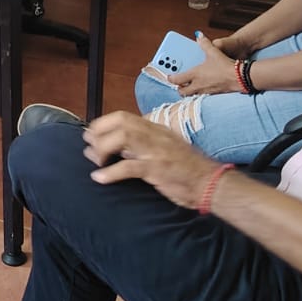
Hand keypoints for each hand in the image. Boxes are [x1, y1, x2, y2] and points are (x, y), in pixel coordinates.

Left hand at [80, 111, 219, 204]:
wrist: (212, 183)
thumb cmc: (188, 170)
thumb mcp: (165, 150)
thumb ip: (143, 146)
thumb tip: (115, 149)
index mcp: (156, 130)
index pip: (123, 117)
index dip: (103, 124)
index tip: (92, 136)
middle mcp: (155, 135)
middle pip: (120, 123)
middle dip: (99, 133)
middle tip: (90, 149)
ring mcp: (156, 150)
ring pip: (122, 138)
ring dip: (103, 150)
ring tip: (96, 163)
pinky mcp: (157, 168)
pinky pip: (128, 167)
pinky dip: (110, 173)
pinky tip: (100, 178)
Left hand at [166, 35, 243, 96]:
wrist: (239, 78)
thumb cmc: (225, 66)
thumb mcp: (214, 52)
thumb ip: (205, 44)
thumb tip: (199, 36)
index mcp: (195, 75)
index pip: (177, 79)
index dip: (171, 78)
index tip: (169, 76)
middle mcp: (198, 85)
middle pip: (182, 91)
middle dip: (179, 88)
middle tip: (178, 83)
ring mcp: (205, 92)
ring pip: (191, 95)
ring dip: (188, 92)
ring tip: (187, 86)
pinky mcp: (212, 95)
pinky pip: (201, 96)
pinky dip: (198, 93)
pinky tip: (201, 88)